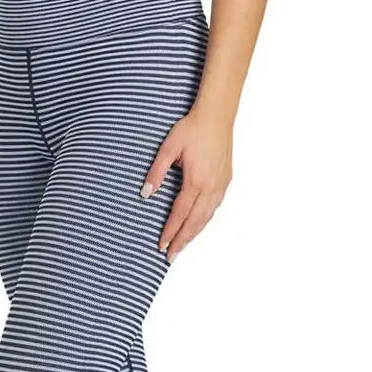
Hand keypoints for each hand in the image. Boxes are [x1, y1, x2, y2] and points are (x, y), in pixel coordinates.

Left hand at [141, 104, 232, 262]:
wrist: (217, 115)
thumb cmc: (192, 128)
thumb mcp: (168, 147)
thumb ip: (157, 172)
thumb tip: (146, 193)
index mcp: (196, 180)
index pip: (180, 213)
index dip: (170, 231)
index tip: (161, 245)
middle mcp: (211, 186)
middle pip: (195, 222)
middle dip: (182, 240)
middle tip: (171, 256)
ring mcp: (221, 185)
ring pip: (206, 217)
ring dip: (194, 233)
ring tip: (182, 246)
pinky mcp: (225, 181)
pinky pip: (214, 208)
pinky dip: (204, 220)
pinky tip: (197, 225)